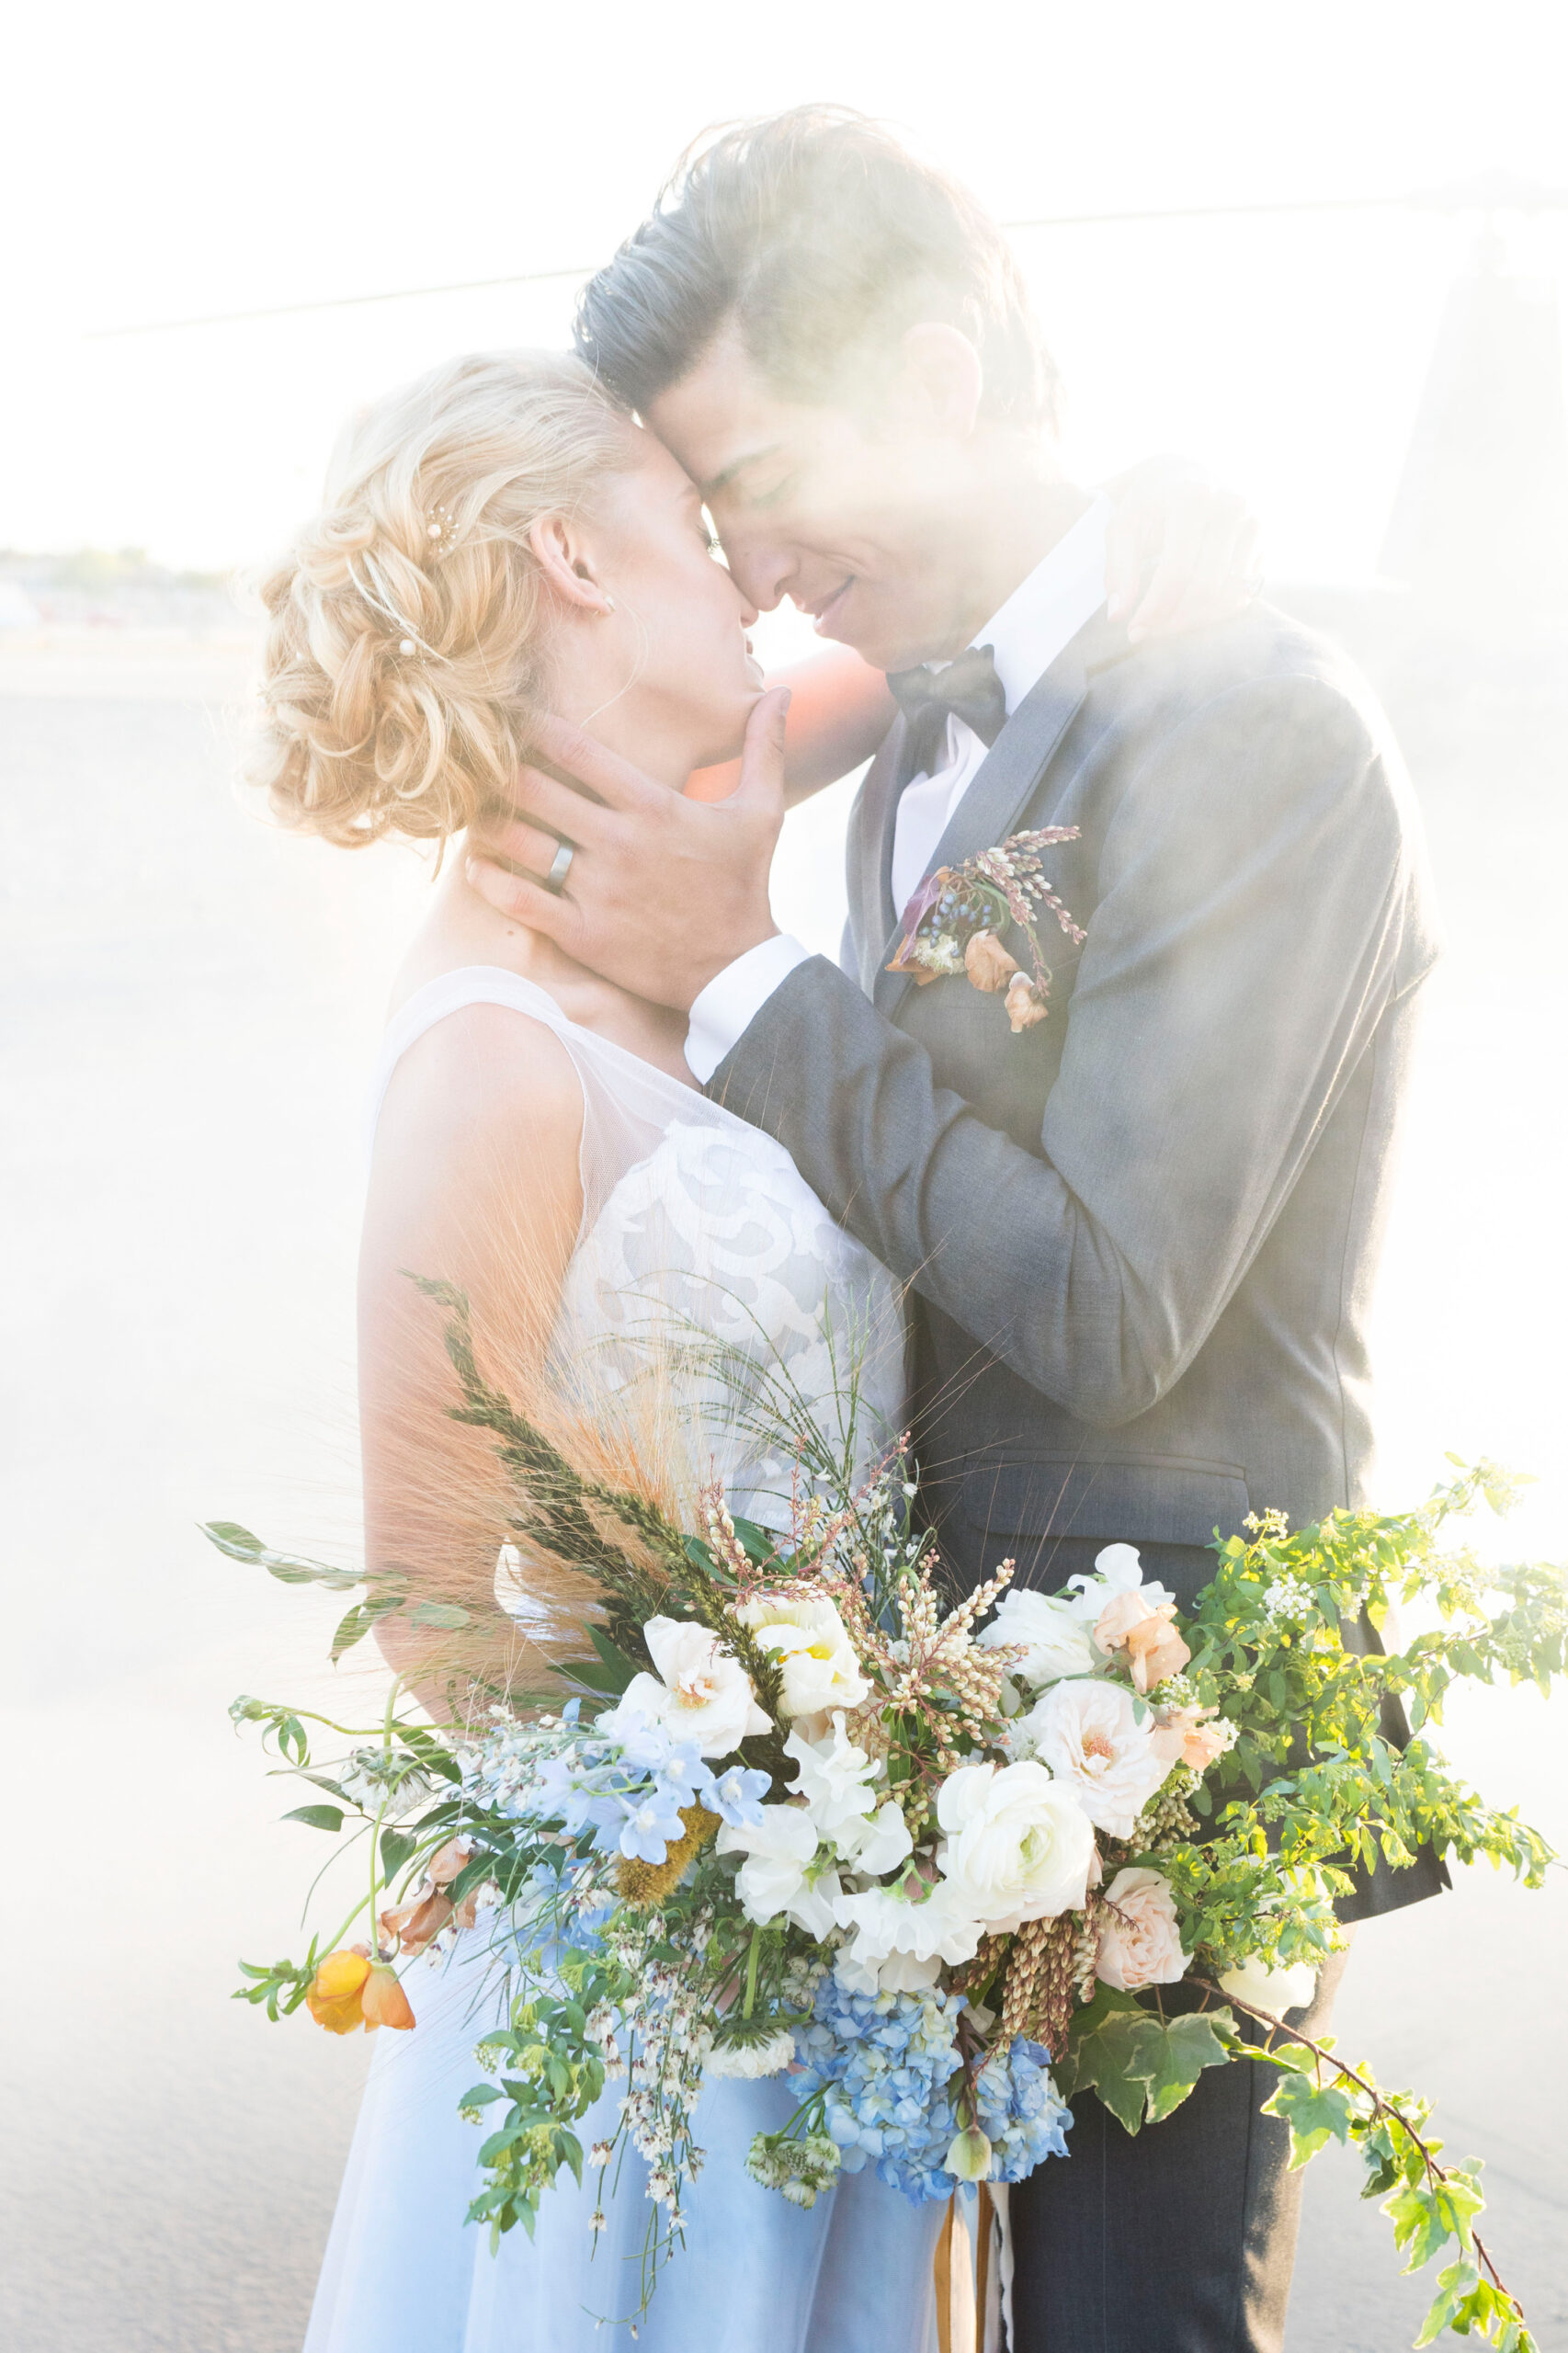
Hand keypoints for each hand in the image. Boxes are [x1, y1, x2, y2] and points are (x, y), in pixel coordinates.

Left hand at [465, 688, 790, 1011]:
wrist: (734, 968)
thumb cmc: (743, 885)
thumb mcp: (762, 812)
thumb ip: (765, 747)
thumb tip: (781, 692)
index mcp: (653, 806)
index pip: (578, 751)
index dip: (536, 728)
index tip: (511, 716)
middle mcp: (619, 844)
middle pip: (536, 791)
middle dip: (499, 771)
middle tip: (473, 759)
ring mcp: (598, 891)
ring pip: (521, 843)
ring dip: (489, 822)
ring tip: (470, 807)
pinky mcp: (584, 934)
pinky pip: (521, 901)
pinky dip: (491, 881)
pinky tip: (476, 865)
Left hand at [1103, 456, 1263, 642]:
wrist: (1188, 474)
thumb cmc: (1151, 503)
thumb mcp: (1124, 526)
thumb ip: (1119, 569)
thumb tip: (1117, 616)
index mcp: (1192, 497)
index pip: (1177, 570)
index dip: (1155, 608)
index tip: (1134, 632)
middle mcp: (1231, 505)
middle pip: (1206, 587)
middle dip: (1174, 620)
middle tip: (1149, 633)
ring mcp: (1254, 522)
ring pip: (1229, 595)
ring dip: (1195, 621)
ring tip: (1166, 625)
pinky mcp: (1264, 541)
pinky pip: (1245, 592)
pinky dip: (1217, 612)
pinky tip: (1190, 611)